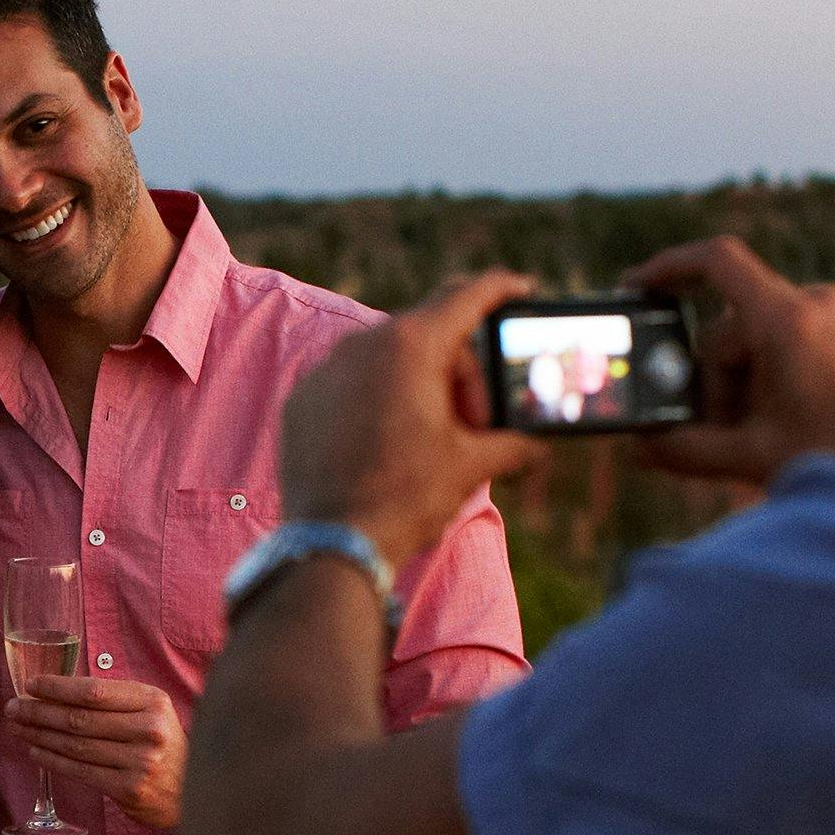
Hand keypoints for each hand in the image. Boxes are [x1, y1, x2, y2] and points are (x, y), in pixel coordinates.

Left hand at [13, 675, 187, 828]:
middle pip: (79, 718)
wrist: (194, 790)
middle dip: (39, 712)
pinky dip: (53, 761)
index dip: (57, 688)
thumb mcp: (150, 712)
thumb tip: (57, 690)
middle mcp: (148, 730)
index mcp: (152, 701)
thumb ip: (115, 700)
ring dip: (40, 735)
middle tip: (13, 708)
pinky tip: (36, 752)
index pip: (94, 691)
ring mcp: (139, 761)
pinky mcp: (129, 788)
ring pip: (76, 745)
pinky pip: (80, 771)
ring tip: (18, 728)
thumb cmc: (162, 745)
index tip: (31, 686)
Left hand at [276, 271, 549, 567]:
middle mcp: (363, 345)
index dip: (501, 288)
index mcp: (411, 346)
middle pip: (429, 335)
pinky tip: (389, 444)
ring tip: (433, 440)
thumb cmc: (405, 500)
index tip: (521, 288)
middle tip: (477, 424)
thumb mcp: (470, 467)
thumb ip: (510, 444)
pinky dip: (378, 401)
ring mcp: (325, 371)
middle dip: (461, 373)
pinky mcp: (302, 401)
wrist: (332, 546)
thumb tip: (533, 445)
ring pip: (388, 358)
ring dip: (420, 386)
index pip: (467, 295)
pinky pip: (350, 384)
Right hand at [621, 236, 834, 487]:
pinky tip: (790, 427)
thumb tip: (640, 447)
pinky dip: (777, 382)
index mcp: (789, 320)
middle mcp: (818, 305)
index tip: (636, 285)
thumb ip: (685, 450)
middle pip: (733, 330)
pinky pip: (797, 345)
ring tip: (766, 441)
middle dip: (716, 384)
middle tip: (724, 437)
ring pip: (764, 341)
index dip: (667, 267)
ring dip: (748, 387)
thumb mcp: (752, 457)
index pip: (716, 263)